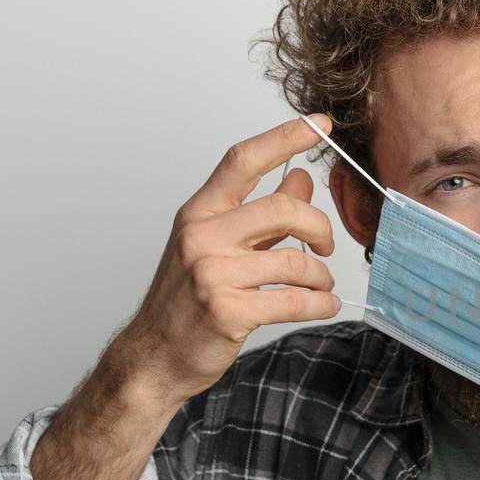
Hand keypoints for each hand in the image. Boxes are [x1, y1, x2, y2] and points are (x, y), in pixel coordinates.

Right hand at [112, 112, 341, 406]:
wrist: (154, 356)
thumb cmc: (186, 300)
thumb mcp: (218, 245)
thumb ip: (261, 214)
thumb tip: (303, 179)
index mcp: (200, 213)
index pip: (243, 160)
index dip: (285, 137)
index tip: (321, 123)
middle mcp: (201, 235)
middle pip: (282, 207)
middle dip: (319, 226)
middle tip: (325, 247)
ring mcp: (211, 273)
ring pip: (294, 261)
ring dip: (320, 276)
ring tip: (320, 286)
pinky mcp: (226, 311)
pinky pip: (293, 300)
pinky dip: (319, 304)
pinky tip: (323, 306)